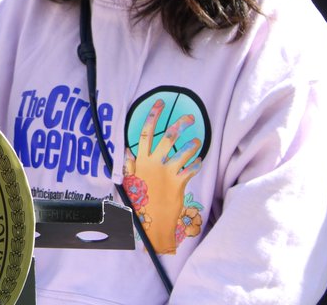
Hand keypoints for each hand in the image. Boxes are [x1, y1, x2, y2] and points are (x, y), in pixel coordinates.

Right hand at [122, 99, 202, 254]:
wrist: (151, 223)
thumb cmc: (139, 203)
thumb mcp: (129, 183)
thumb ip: (129, 167)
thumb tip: (127, 152)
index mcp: (141, 161)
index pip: (145, 133)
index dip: (153, 116)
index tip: (161, 104)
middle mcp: (154, 164)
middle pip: (167, 138)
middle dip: (180, 124)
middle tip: (190, 118)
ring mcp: (167, 173)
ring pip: (182, 152)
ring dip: (192, 145)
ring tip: (197, 141)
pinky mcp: (179, 183)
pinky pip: (190, 169)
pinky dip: (196, 164)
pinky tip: (199, 161)